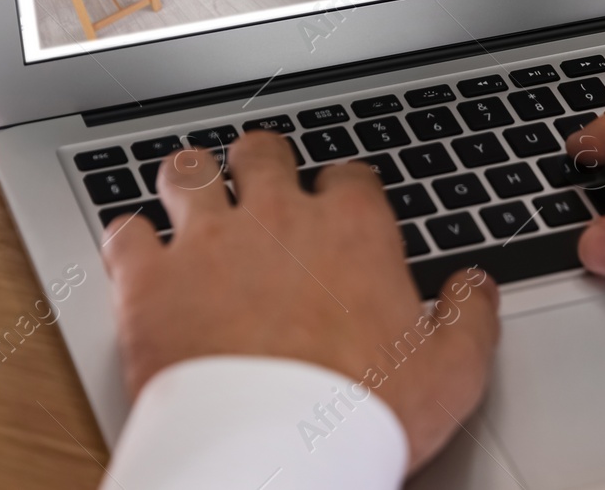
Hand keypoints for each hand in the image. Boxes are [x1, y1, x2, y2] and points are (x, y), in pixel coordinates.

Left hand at [100, 131, 500, 470]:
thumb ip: (469, 318)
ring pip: (188, 174)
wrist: (276, 450)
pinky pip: (126, 234)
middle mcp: (277, 218)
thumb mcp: (450, 371)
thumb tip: (477, 287)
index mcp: (351, 230)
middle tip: (256, 177)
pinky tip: (135, 253)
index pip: (348, 176)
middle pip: (262, 153)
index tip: (338, 201)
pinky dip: (129, 241)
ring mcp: (208, 242)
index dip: (342, 186)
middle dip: (259, 161)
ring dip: (189, 179)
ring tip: (189, 188)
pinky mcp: (150, 280)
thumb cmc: (360, 412)